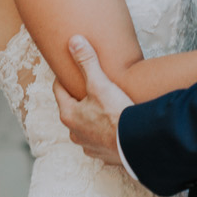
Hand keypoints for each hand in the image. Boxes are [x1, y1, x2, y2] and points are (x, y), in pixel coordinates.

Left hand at [53, 36, 131, 165]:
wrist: (137, 143)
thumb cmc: (115, 114)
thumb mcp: (100, 83)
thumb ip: (87, 62)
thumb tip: (74, 41)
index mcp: (69, 114)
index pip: (59, 91)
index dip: (64, 78)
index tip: (70, 70)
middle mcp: (74, 133)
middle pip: (72, 110)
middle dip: (79, 100)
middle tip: (89, 88)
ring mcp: (88, 146)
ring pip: (85, 128)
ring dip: (91, 120)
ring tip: (103, 109)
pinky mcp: (104, 155)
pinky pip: (99, 143)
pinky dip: (104, 135)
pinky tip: (114, 129)